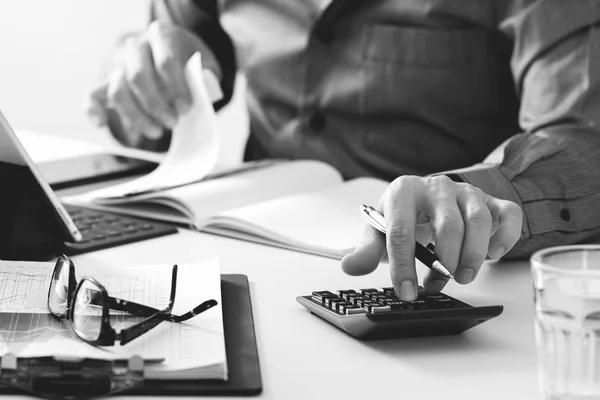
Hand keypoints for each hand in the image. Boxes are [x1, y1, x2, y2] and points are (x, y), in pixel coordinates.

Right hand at [86, 21, 221, 148]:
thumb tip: (203, 92)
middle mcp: (136, 45)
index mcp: (162, 35)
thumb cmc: (189, 61)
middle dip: (156, 105)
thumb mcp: (205, 62)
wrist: (170, 51)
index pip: (165, 61)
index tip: (185, 108)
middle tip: (172, 123)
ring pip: (118, 90)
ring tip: (155, 132)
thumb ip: (205, 76)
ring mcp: (118, 62)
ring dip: (136, 116)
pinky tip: (101, 123)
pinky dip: (94, 110)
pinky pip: (93, 94)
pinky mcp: (106, 80)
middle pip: (138, 76)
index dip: (176, 88)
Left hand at [341, 175, 521, 299]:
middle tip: (438, 285)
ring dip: (473, 255)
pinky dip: (505, 237)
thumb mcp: (379, 231)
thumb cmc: (401, 217)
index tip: (406, 292)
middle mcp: (437, 186)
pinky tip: (493, 255)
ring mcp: (466, 191)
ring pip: (479, 221)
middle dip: (443, 262)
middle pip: (447, 226)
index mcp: (404, 191)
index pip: (401, 230)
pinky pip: (508, 214)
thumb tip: (350, 267)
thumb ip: (366, 250)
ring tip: (462, 277)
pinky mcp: (490, 200)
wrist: (424, 198)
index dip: (403, 266)